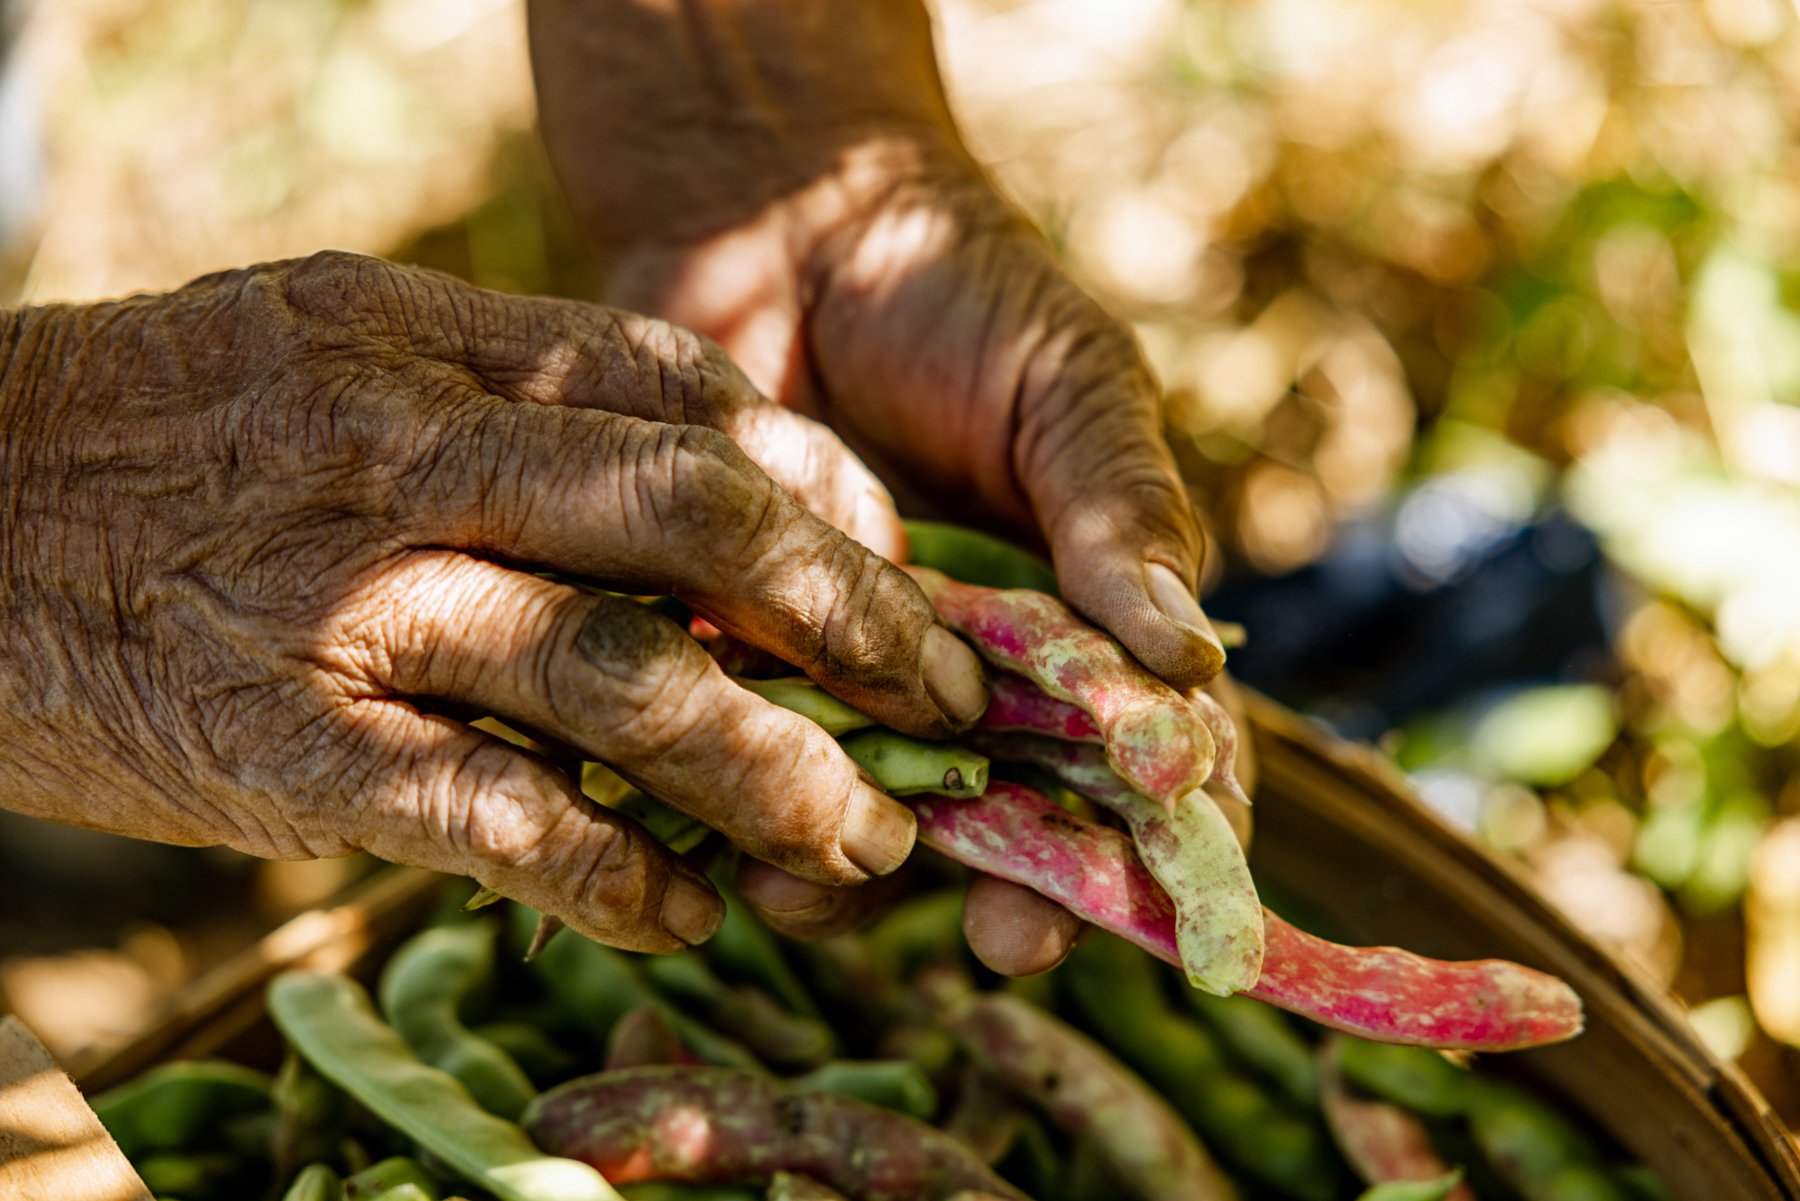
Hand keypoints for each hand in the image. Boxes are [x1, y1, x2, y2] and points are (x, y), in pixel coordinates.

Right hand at [0, 251, 989, 951]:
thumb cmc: (167, 441)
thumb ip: (503, 398)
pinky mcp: (293, 745)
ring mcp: (353, 601)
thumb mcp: (331, 349)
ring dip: (774, 770)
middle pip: (698, 518)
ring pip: (626, 676)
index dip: (825, 485)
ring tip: (858, 841)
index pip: (690, 392)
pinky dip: (618, 873)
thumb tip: (698, 491)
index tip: (892, 567)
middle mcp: (409, 453)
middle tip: (946, 703)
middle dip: (856, 618)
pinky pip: (502, 818)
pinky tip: (682, 910)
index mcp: (432, 343)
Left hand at [531, 0, 1225, 973]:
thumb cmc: (961, 296)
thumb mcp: (1070, 388)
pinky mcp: (746, 660)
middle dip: (1029, 894)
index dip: (1171, 837)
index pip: (1160, 754)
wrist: (782, 227)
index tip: (1163, 898)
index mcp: (1086, 622)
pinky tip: (727, 828)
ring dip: (870, 871)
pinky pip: (753, 761)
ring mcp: (858, 676)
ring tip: (838, 880)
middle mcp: (978, 674)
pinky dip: (742, 807)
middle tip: (1010, 939)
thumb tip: (1188, 661)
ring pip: (884, 816)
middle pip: (1026, 822)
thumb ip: (1122, 518)